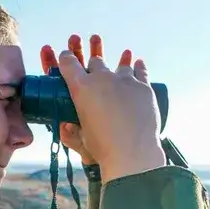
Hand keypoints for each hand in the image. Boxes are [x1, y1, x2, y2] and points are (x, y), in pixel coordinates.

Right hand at [54, 38, 164, 181]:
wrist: (132, 152)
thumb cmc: (104, 148)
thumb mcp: (82, 137)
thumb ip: (72, 130)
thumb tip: (66, 126)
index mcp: (81, 88)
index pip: (69, 63)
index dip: (66, 57)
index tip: (67, 56)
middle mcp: (102, 79)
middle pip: (96, 61)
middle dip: (94, 65)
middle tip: (96, 71)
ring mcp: (124, 80)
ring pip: (120, 66)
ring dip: (119, 66)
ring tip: (122, 65)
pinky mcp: (143, 87)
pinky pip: (140, 70)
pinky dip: (138, 66)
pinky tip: (138, 64)